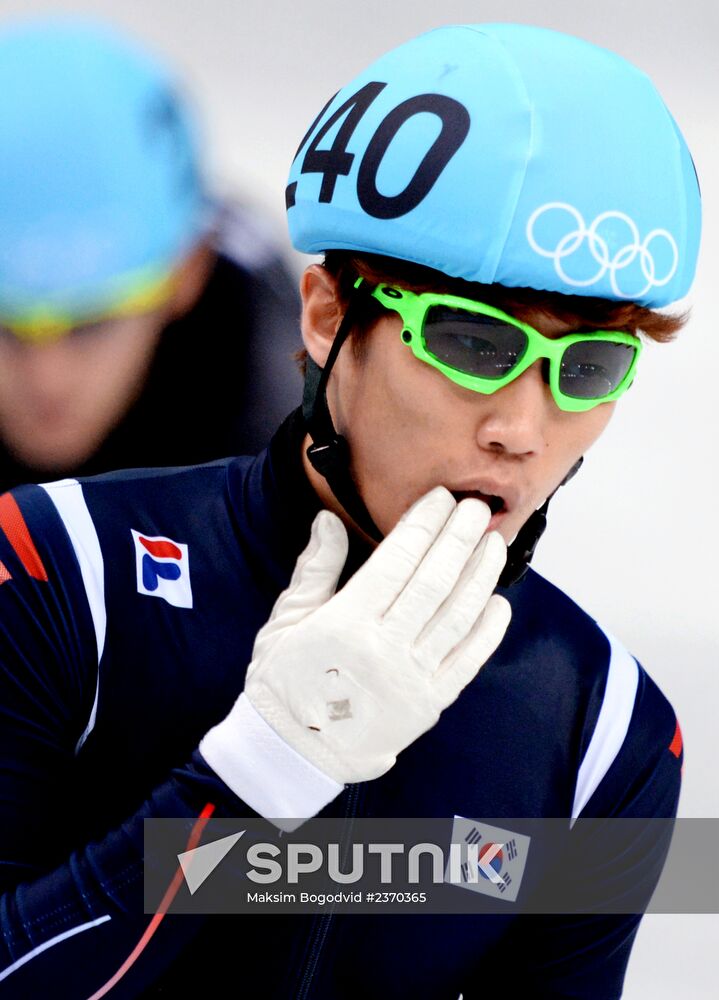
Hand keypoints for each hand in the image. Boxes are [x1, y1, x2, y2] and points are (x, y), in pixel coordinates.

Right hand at [236, 487, 510, 783]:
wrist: (293, 753)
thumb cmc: (284, 682)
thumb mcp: (286, 620)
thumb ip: (314, 569)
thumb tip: (329, 520)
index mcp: (344, 623)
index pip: (396, 561)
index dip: (423, 525)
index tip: (440, 499)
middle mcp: (382, 649)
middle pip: (434, 582)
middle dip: (459, 539)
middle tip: (476, 508)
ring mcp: (410, 679)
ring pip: (458, 617)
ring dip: (481, 576)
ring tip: (494, 544)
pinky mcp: (428, 705)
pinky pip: (467, 662)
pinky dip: (488, 632)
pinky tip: (499, 603)